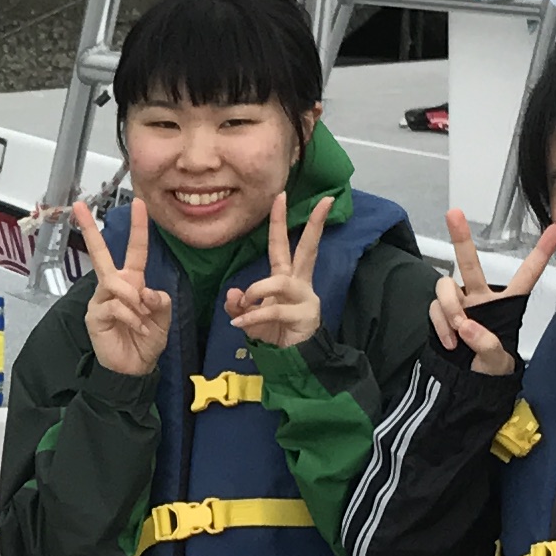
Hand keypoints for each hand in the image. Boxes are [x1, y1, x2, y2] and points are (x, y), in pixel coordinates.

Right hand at [71, 198, 170, 376]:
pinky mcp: (94, 315)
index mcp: (132, 282)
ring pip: (116, 282)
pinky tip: (138, 328)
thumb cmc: (147, 340)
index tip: (138, 203)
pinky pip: (115, 305)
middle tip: (78, 206)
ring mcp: (101, 300)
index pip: (135, 250)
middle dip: (90, 230)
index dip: (138, 228)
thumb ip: (159, 299)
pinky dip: (132, 316)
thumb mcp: (163, 317)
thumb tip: (143, 291)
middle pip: (100, 254)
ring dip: (135, 299)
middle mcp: (113, 286)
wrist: (134, 369)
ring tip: (143, 319)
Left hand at [223, 193, 335, 354]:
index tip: (280, 194)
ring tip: (244, 303)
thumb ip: (239, 305)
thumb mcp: (250, 316)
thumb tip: (234, 294)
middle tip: (322, 202)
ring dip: (257, 290)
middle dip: (314, 225)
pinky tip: (240, 325)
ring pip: (280, 282)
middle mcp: (300, 282)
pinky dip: (253, 316)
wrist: (293, 361)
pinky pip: (274, 310)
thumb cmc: (273, 332)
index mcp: (287, 276)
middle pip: (308, 248)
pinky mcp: (304, 316)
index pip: (284, 243)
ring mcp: (305, 298)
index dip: (281, 220)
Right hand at [430, 211, 555, 376]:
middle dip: (461, 238)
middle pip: (470, 263)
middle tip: (453, 213)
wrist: (465, 384)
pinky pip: (434, 308)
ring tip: (457, 331)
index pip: (526, 276)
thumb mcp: (497, 363)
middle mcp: (480, 297)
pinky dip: (440, 324)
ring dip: (448, 307)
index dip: (540, 253)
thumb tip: (466, 325)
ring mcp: (458, 304)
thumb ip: (486, 344)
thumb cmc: (490, 369)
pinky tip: (449, 341)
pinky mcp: (440, 313)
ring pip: (445, 286)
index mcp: (506, 304)